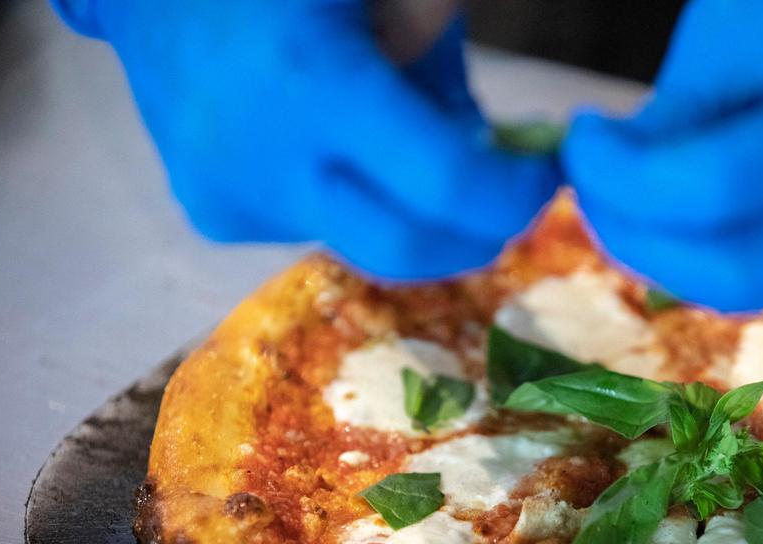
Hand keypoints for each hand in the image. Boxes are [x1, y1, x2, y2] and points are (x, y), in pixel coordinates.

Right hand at [51, 0, 559, 277]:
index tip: (546, 173)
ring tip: (403, 147)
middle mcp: (267, 159)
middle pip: (404, 251)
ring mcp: (232, 196)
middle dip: (475, 236)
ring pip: (362, 239)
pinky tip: (327, 145)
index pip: (443, 185)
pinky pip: (316, 225)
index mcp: (314, 82)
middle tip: (508, 199)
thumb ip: (449, 74)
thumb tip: (498, 158)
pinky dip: (348, 200)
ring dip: (407, 213)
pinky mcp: (215, 214)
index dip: (513, 193)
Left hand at [562, 0, 762, 309]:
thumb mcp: (733, 38)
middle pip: (731, 273)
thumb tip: (603, 190)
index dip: (624, 179)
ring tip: (629, 194)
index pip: (716, 189)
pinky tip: (686, 210)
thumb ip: (670, 125)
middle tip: (591, 189)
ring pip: (747, 287)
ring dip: (668, 251)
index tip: (582, 142)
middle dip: (636, 240)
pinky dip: (714, 249)